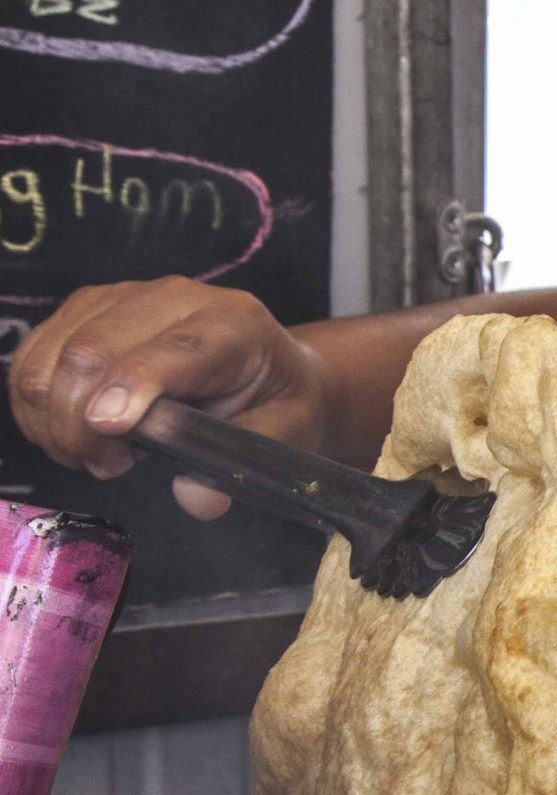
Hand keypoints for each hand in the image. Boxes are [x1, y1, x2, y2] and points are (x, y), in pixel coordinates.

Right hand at [8, 278, 335, 519]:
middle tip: (109, 466)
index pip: (175, 348)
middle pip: (92, 351)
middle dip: (80, 424)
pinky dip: (37, 407)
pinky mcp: (84, 309)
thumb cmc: (276, 399)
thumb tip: (196, 497)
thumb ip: (244, 463)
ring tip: (95, 453)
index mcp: (234, 324)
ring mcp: (122, 298)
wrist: (266, 365)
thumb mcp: (286, 432)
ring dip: (54, 420)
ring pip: (51, 357)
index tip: (107, 430)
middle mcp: (175, 298)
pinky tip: (73, 432)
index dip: (132, 385)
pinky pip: (32, 359)